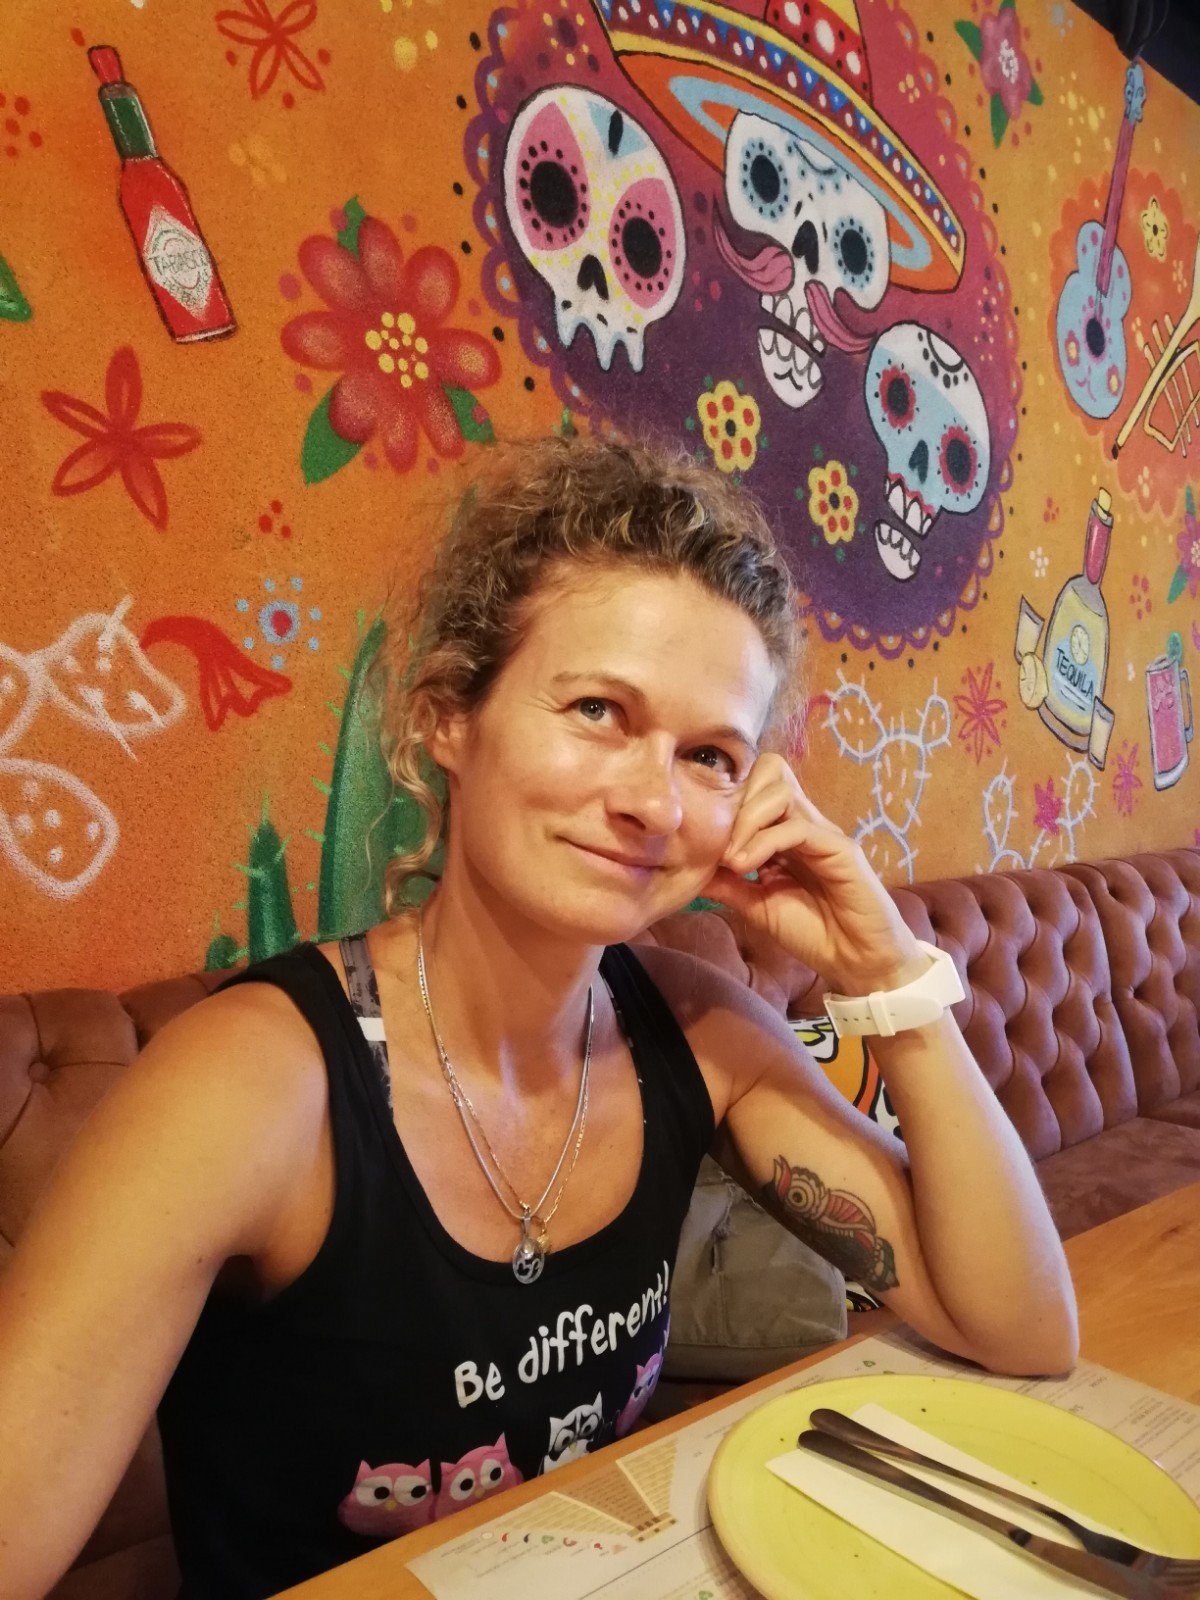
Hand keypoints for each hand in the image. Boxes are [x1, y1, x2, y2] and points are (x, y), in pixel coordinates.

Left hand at [702, 753, 925, 994]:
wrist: (857, 962)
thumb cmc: (813, 932)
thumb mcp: (756, 906)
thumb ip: (728, 884)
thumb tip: (689, 869)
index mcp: (785, 831)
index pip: (758, 783)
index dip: (729, 799)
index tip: (707, 835)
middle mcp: (805, 823)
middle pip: (771, 770)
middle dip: (737, 799)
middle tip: (720, 842)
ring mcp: (823, 833)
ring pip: (781, 793)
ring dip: (746, 821)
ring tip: (732, 859)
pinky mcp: (841, 849)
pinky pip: (797, 828)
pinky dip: (764, 842)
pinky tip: (745, 867)